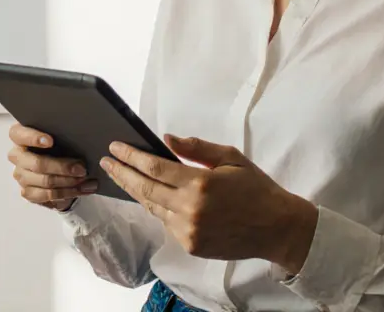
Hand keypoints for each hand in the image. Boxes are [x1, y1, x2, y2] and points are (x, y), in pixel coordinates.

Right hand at [7, 123, 98, 210]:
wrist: (59, 166)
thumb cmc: (58, 145)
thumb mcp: (60, 136)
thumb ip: (63, 135)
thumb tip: (81, 140)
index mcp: (20, 136)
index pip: (18, 134)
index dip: (33, 138)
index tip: (50, 141)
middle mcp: (17, 156)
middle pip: (37, 164)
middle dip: (62, 167)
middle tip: (81, 168)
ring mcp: (21, 175)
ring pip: (45, 181)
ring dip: (69, 182)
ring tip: (86, 180)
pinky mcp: (27, 192)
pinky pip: (47, 195)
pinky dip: (68, 193)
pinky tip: (82, 189)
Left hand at [101, 134, 317, 273]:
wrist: (276, 228)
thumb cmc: (256, 189)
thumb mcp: (231, 158)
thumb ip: (197, 148)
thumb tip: (166, 139)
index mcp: (200, 183)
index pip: (154, 167)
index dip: (131, 156)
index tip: (115, 148)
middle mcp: (190, 209)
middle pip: (145, 188)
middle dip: (122, 173)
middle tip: (107, 162)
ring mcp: (188, 231)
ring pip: (152, 207)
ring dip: (136, 190)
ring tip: (122, 176)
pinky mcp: (190, 245)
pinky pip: (165, 222)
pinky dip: (157, 207)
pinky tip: (150, 195)